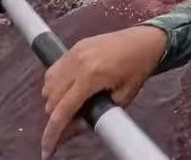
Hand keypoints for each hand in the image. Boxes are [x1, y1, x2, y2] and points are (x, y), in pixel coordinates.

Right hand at [40, 25, 167, 158]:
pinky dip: (54, 84)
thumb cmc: (137, 69)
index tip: (47, 150)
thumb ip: (96, 115)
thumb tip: (73, 129)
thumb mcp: (121, 99)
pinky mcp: (73, 48)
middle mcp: (77, 63)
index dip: (52, 134)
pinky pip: (53, 70)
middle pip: (51, 99)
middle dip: (56, 117)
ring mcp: (73, 53)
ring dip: (53, 101)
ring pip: (48, 85)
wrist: (143, 41)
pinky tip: (67, 90)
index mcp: (91, 76)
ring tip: (70, 107)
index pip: (63, 111)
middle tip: (71, 125)